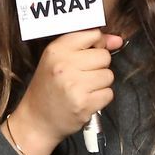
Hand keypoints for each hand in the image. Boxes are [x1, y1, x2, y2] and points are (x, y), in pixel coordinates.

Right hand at [7, 28, 124, 154]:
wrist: (36, 120)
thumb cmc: (49, 88)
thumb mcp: (58, 60)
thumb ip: (88, 45)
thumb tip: (118, 40)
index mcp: (56, 50)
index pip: (93, 34)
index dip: (97, 44)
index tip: (90, 54)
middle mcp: (64, 65)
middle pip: (104, 56)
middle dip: (98, 66)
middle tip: (82, 76)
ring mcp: (74, 86)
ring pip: (109, 75)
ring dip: (100, 83)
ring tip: (83, 89)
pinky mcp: (84, 104)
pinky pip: (109, 94)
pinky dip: (100, 98)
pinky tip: (86, 100)